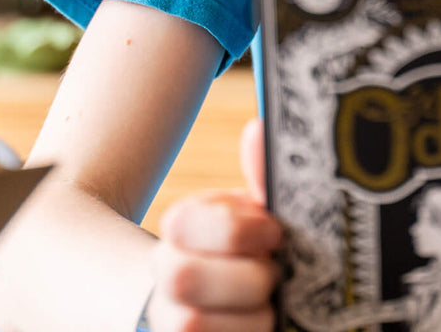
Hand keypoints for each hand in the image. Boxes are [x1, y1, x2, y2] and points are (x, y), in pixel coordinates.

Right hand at [147, 118, 281, 330]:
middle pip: (182, 277)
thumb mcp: (270, 215)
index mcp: (183, 226)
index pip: (183, 222)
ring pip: (190, 324)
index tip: (275, 232)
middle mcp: (165, 272)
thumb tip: (257, 128)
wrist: (260, 304)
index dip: (235, 231)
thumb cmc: (268, 250)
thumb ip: (264, 177)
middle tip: (275, 275)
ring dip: (250, 318)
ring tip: (272, 309)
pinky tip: (267, 326)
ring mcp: (169, 319)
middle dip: (245, 278)